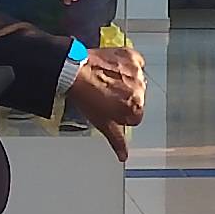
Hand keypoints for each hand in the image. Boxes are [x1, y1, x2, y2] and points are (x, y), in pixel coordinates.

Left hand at [68, 46, 146, 162]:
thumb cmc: (86, 98)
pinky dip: (128, 66)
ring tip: (107, 81)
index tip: (110, 109)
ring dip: (126, 82)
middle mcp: (141, 90)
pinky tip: (113, 69)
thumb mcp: (101, 123)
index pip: (135, 117)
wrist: (73, 71)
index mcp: (136, 108)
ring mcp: (137, 72)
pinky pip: (136, 63)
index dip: (121, 114)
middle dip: (125, 98)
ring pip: (137, 82)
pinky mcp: (131, 56)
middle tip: (106, 95)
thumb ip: (117, 141)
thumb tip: (124, 156)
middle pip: (137, 99)